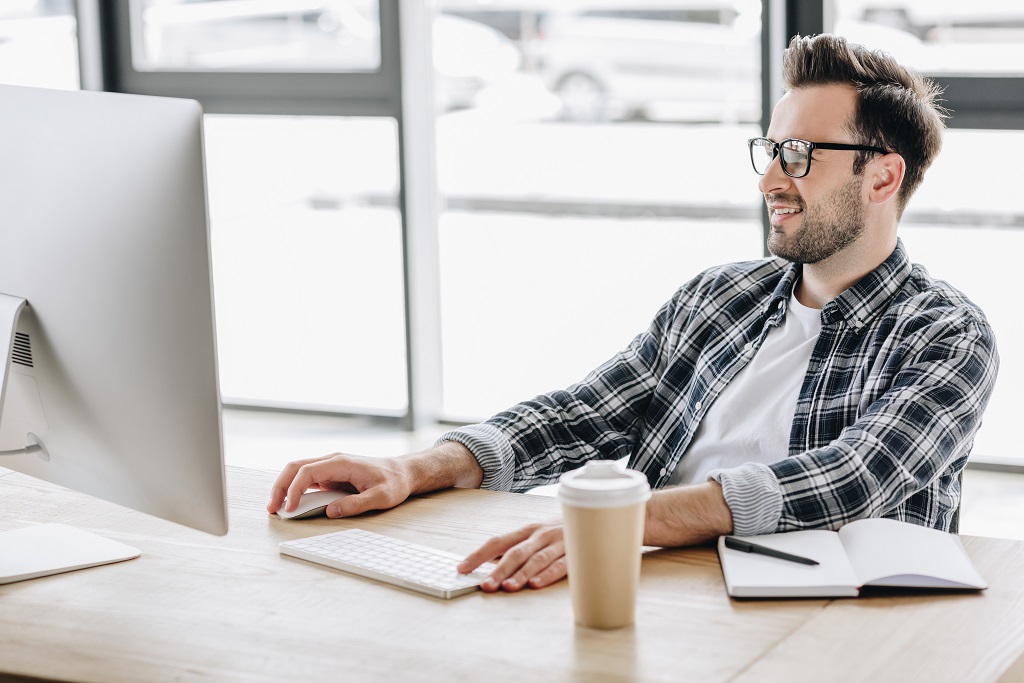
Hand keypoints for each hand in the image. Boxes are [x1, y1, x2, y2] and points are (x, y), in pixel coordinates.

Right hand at [266, 453, 412, 517]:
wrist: (403, 472)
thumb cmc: (393, 482)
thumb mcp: (381, 497)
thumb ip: (356, 504)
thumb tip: (331, 511)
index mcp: (342, 463)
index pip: (307, 471)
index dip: (294, 490)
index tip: (290, 509)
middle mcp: (332, 461)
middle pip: (295, 467)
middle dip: (280, 486)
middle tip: (271, 509)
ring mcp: (330, 466)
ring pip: (298, 471)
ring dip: (284, 487)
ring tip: (275, 508)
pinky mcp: (331, 474)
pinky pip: (306, 478)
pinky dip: (294, 489)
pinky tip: (290, 503)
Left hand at [457, 522, 567, 591]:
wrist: (594, 519)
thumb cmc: (560, 532)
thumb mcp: (537, 536)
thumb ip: (517, 548)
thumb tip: (488, 565)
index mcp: (527, 531)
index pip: (497, 542)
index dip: (479, 555)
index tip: (462, 569)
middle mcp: (540, 535)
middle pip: (515, 553)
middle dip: (499, 570)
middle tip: (486, 585)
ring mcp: (558, 543)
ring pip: (536, 560)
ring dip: (521, 574)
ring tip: (508, 587)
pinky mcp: (574, 553)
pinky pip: (561, 565)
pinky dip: (548, 574)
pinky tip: (536, 584)